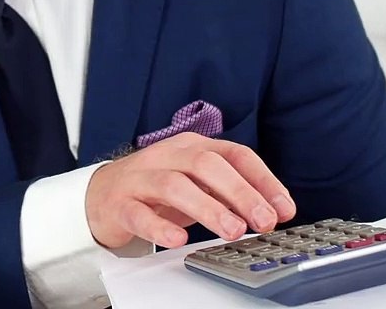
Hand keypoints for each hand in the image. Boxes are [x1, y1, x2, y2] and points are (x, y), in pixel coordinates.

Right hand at [85, 132, 296, 249]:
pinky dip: (160, 226)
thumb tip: (271, 209)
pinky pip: (139, 213)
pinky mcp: (120, 203)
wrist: (100, 194)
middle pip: (206, 164)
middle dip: (240, 192)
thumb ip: (229, 191)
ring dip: (208, 208)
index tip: (284, 208)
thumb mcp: (196, 182)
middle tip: (263, 220)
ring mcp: (141, 178)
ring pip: (175, 185)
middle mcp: (168, 157)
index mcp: (192, 147)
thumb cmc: (156, 188)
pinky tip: (178, 239)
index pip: (234, 155)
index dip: (263, 180)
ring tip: (232, 231)